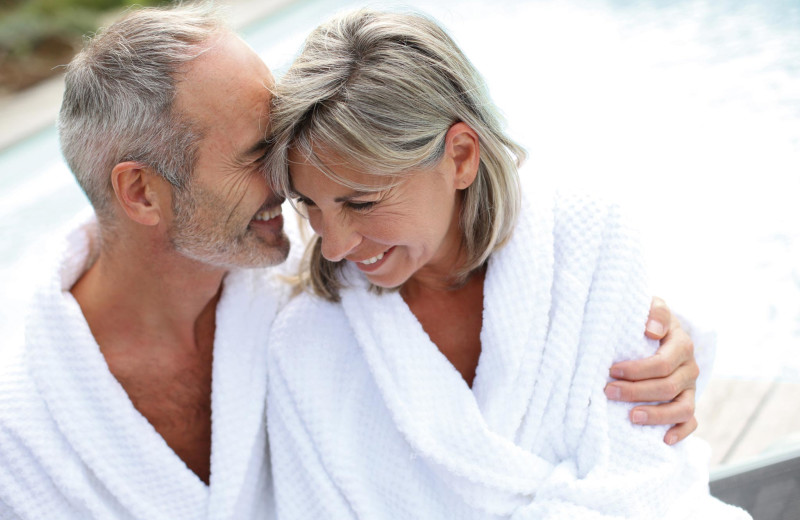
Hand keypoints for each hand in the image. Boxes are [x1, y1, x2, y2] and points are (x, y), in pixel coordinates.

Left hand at [604, 297, 698, 444]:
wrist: (660, 328)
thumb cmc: (648, 318)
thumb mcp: (652, 305)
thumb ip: (655, 311)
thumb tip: (651, 329)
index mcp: (681, 344)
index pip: (662, 363)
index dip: (636, 370)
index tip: (611, 370)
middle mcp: (689, 367)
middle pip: (667, 387)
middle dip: (635, 392)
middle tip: (607, 392)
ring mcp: (690, 387)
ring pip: (682, 408)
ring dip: (656, 415)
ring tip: (631, 417)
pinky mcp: (688, 401)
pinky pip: (691, 421)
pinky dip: (680, 432)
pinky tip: (662, 439)